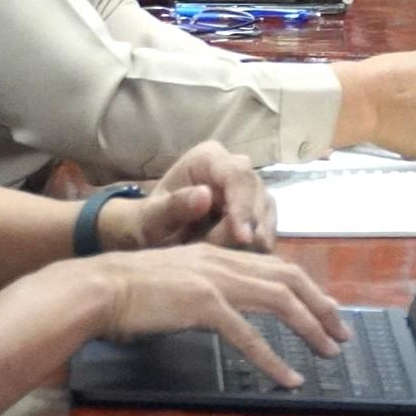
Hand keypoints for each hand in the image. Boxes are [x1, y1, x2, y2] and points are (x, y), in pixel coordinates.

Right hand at [91, 243, 347, 389]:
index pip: (278, 266)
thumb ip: (207, 284)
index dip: (308, 288)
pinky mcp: (203, 305)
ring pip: (280, 300)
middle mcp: (225, 262)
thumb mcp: (179, 277)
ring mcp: (216, 281)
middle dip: (322, 306)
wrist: (99, 287)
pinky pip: (248, 334)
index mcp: (221, 255)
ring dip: (311, 327)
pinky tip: (289, 376)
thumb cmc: (131, 288)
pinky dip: (273, 357)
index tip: (326, 309)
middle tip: (342, 333)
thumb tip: (227, 305)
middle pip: (291, 279)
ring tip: (329, 352)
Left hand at [101, 141, 277, 252]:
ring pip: (266, 217)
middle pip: (258, 197)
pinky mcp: (260, 212)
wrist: (153, 237)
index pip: (238, 175)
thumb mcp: (150, 219)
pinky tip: (228, 258)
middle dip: (241, 231)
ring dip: (246, 244)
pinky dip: (252, 250)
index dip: (244, 206)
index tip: (242, 238)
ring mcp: (252, 189)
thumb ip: (174, 207)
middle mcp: (236, 167)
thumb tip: (205, 195)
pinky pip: (267, 232)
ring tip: (214, 256)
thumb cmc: (147, 224)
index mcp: (208, 158)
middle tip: (212, 254)